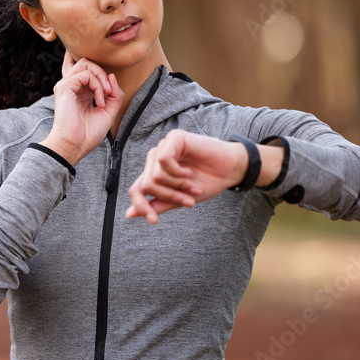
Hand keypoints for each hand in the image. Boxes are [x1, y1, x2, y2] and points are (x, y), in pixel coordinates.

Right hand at [40, 50, 124, 165]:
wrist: (74, 145)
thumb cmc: (88, 134)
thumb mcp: (108, 112)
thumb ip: (114, 95)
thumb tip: (112, 76)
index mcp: (80, 92)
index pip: (91, 72)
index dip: (105, 78)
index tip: (112, 94)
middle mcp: (72, 87)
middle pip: (87, 63)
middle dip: (103, 73)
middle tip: (110, 91)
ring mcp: (67, 85)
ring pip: (86, 63)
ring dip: (101, 77)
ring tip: (106, 94)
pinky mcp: (64, 87)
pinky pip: (86, 74)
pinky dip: (98, 86)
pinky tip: (99, 102)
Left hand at [125, 129, 247, 223]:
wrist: (229, 170)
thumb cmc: (206, 182)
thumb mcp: (179, 198)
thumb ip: (156, 204)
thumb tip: (129, 214)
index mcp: (154, 173)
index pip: (136, 190)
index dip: (141, 206)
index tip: (154, 221)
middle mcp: (155, 159)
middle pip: (147, 185)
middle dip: (170, 196)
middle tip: (190, 202)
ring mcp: (163, 147)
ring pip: (155, 175)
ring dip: (178, 186)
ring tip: (194, 187)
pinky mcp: (174, 138)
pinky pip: (164, 160)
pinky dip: (178, 172)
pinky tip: (190, 172)